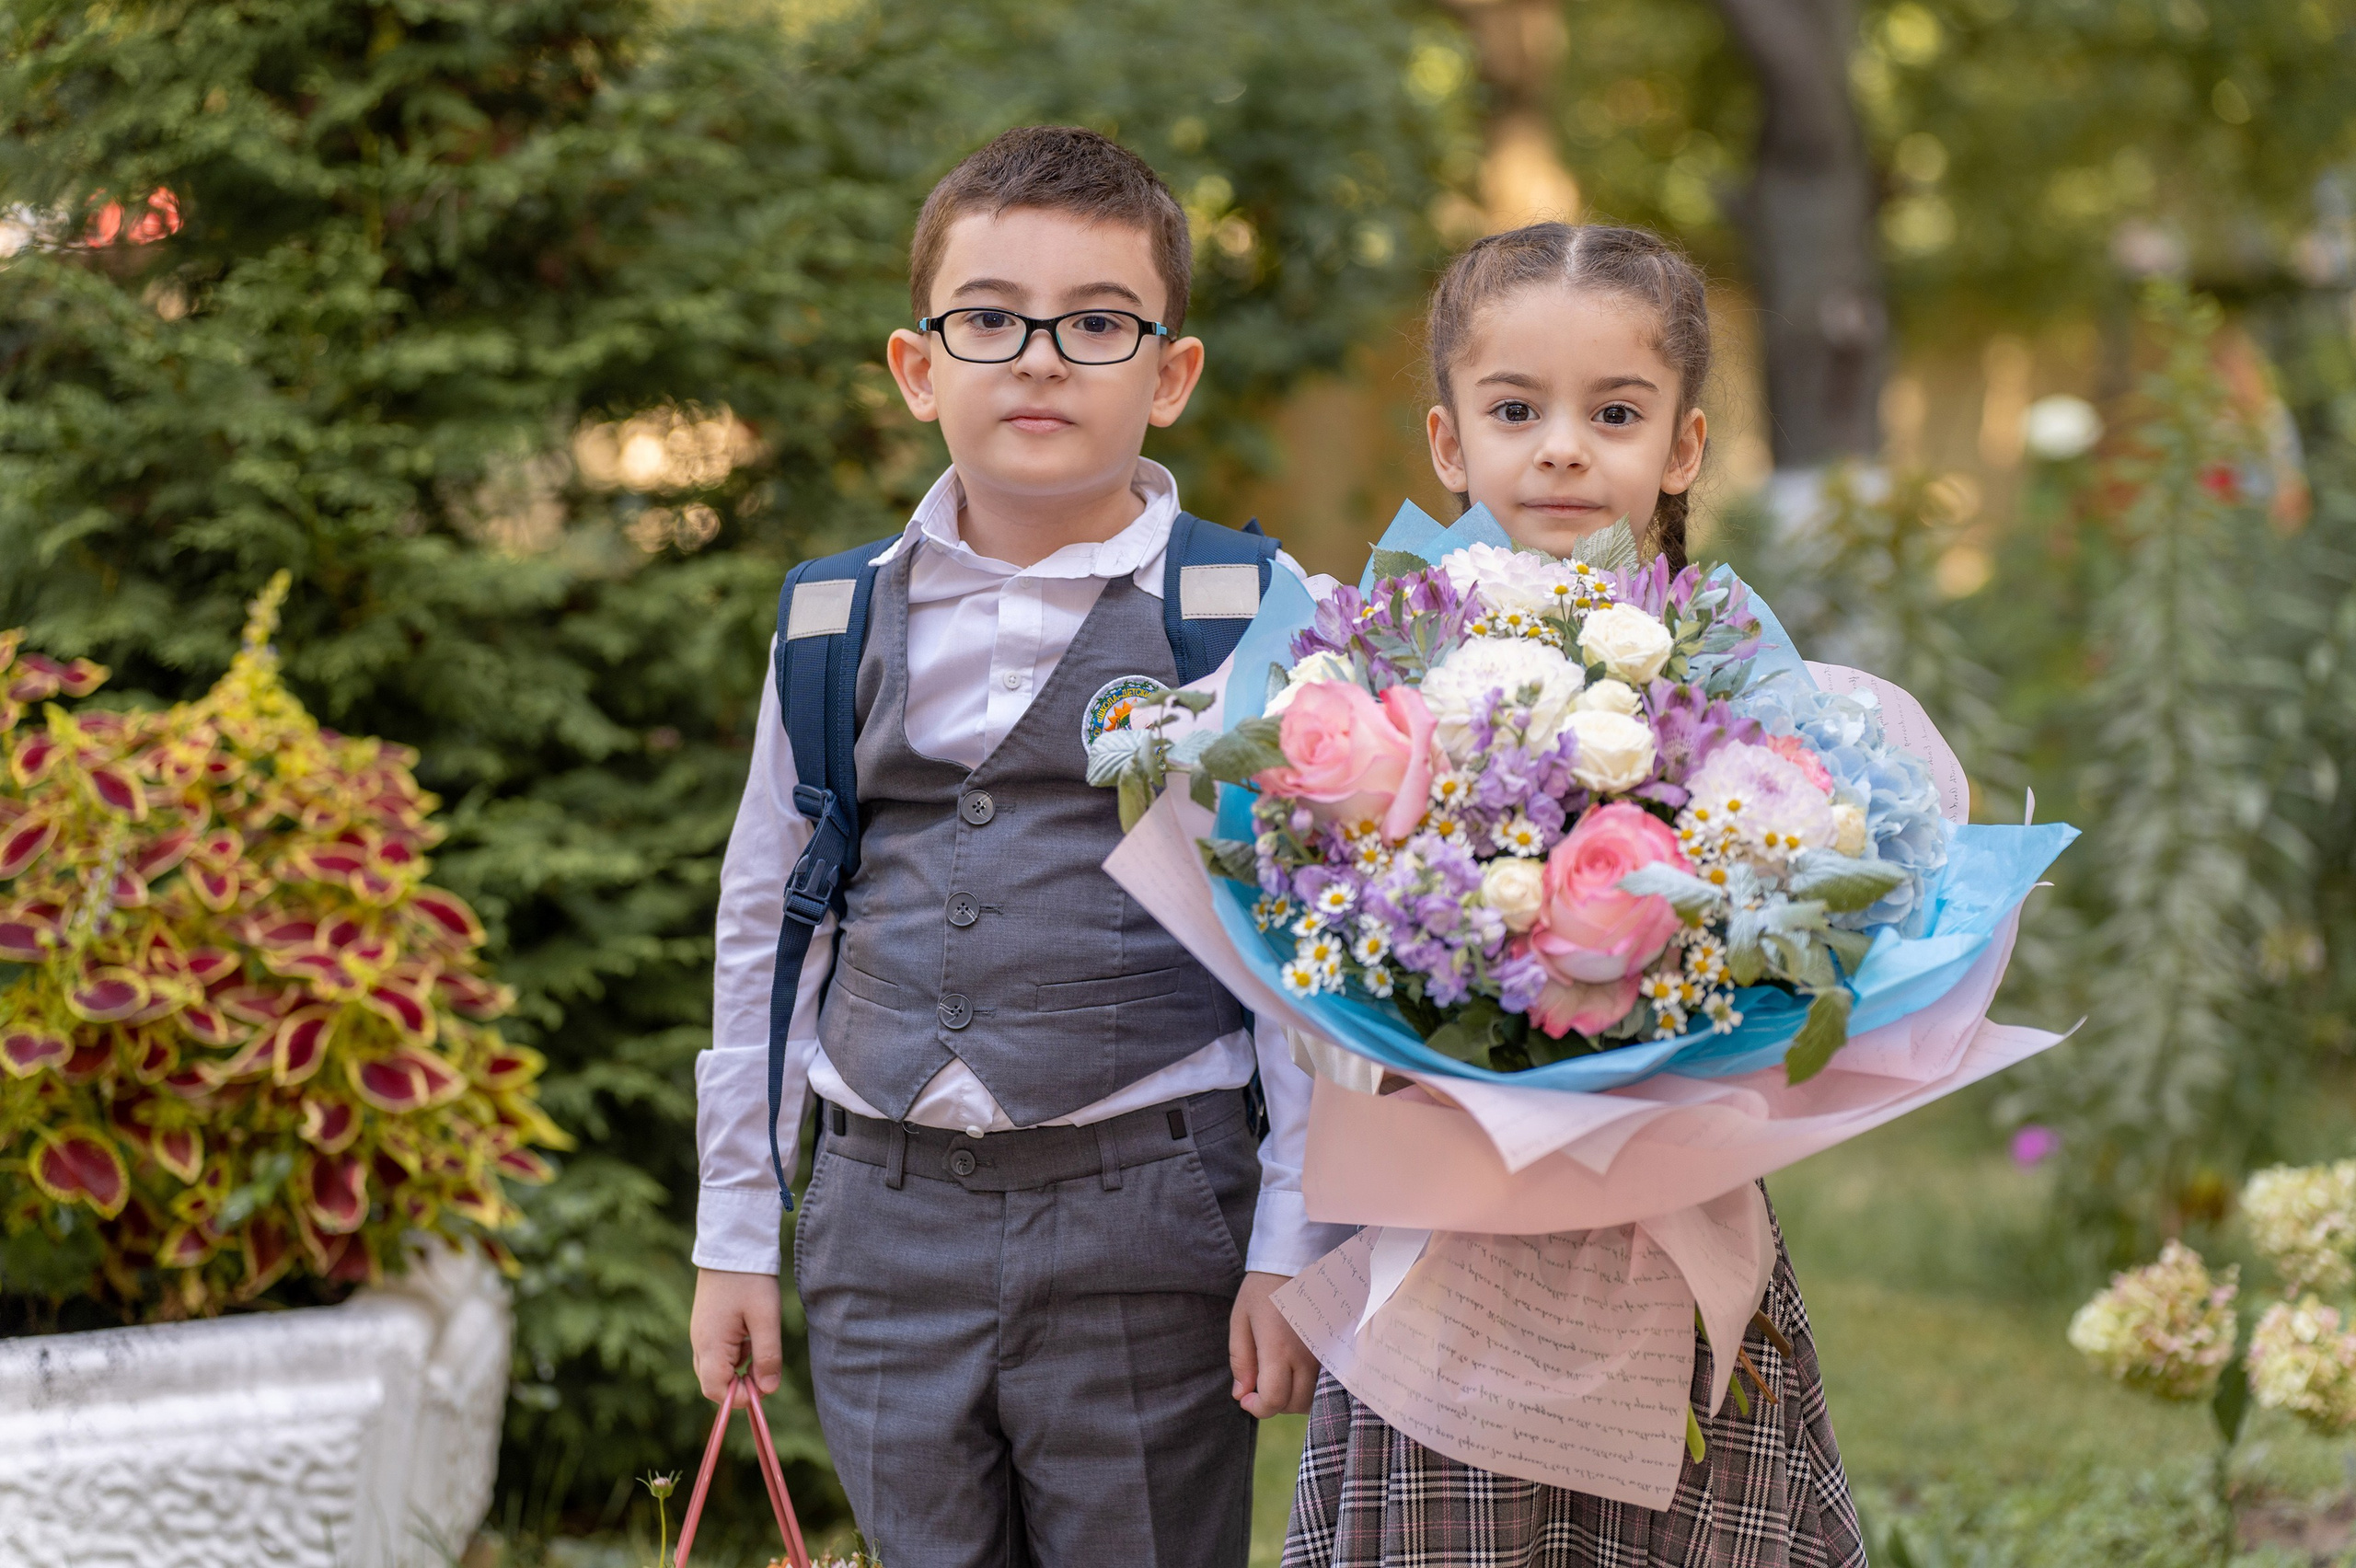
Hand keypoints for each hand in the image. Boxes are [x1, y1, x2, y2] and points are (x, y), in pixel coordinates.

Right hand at [690, 1268, 782, 1402]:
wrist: (732, 1245)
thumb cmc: (750, 1280)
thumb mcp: (766, 1318)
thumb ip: (767, 1356)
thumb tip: (769, 1390)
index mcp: (710, 1345)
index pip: (716, 1391)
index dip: (740, 1397)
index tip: (765, 1384)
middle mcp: (699, 1344)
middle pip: (714, 1384)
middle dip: (741, 1383)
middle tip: (765, 1364)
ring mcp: (700, 1335)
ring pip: (717, 1368)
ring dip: (740, 1367)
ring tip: (757, 1339)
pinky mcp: (706, 1326)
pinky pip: (718, 1353)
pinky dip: (735, 1352)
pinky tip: (749, 1331)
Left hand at [1229, 1270, 1318, 1416]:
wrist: (1299, 1259)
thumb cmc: (1264, 1288)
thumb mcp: (1241, 1319)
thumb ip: (1240, 1360)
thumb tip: (1241, 1394)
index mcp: (1278, 1348)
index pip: (1273, 1400)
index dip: (1257, 1407)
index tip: (1246, 1398)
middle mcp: (1306, 1355)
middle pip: (1295, 1404)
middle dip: (1274, 1404)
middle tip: (1260, 1385)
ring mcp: (1324, 1353)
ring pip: (1314, 1397)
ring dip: (1293, 1397)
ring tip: (1279, 1376)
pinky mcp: (1335, 1348)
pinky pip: (1325, 1383)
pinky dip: (1310, 1386)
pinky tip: (1296, 1371)